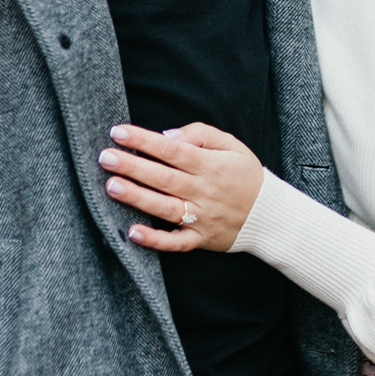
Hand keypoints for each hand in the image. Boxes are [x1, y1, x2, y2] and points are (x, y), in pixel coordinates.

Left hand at [97, 122, 263, 252]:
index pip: (172, 150)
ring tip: (111, 187)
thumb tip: (167, 135)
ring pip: (164, 208)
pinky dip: (154, 240)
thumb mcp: (231, 145)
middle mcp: (204, 191)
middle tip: (105, 157)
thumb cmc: (245, 175)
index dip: (144, 141)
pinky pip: (175, 243)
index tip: (119, 133)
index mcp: (210, 165)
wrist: (268, 214)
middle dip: (132, 166)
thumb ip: (200, 134)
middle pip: (163, 178)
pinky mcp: (200, 239)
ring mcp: (201, 218)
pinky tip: (133, 233)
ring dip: (137, 197)